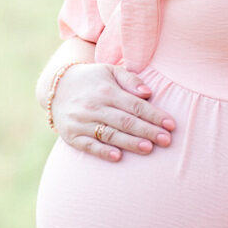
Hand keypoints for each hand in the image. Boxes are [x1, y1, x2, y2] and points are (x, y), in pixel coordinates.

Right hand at [51, 63, 174, 161]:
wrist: (56, 87)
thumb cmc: (92, 79)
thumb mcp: (110, 71)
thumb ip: (130, 80)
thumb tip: (149, 93)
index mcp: (106, 90)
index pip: (135, 105)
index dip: (154, 115)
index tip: (171, 125)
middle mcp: (94, 106)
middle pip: (125, 121)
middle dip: (148, 131)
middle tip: (166, 140)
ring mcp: (81, 122)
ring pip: (110, 134)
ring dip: (130, 143)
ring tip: (149, 149)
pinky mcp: (72, 136)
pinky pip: (89, 146)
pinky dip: (103, 152)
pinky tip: (118, 157)